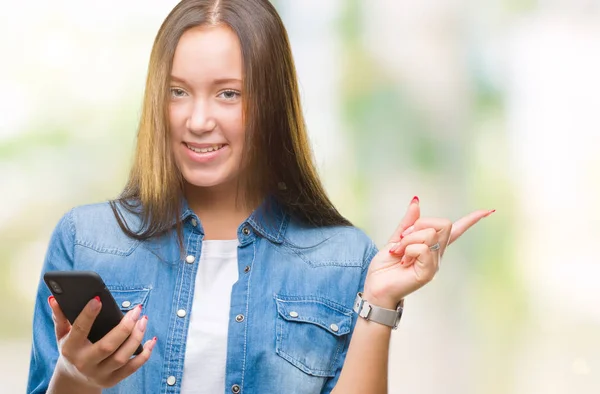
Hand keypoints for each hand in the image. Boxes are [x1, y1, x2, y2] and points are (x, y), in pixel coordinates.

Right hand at [48, 295, 155, 388]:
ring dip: (137, 337)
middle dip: (125, 326)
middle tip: (137, 309)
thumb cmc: (71, 349)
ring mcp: (100, 373)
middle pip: (107, 346)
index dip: (88, 315)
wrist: (74, 379)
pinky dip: (145, 354)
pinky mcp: (113, 380)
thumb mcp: (62, 335)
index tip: (98, 299)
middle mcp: (85, 363)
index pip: (79, 330)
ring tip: (144, 320)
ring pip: (122, 356)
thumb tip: (54, 299)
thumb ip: (60, 317)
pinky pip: (133, 368)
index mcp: (70, 349)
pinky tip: (151, 340)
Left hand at [363, 196, 493, 308]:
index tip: (487, 211)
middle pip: (443, 223)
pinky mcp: (429, 272)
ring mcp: (435, 263)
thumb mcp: (396, 239)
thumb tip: (416, 201)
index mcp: (431, 246)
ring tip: (399, 252)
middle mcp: (437, 254)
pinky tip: (403, 260)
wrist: (376, 287)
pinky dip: (408, 249)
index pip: (455, 230)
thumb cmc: (385, 267)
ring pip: (430, 234)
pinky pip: (422, 248)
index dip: (471, 220)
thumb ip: (408, 222)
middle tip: (403, 239)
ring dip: (408, 239)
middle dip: (418, 225)